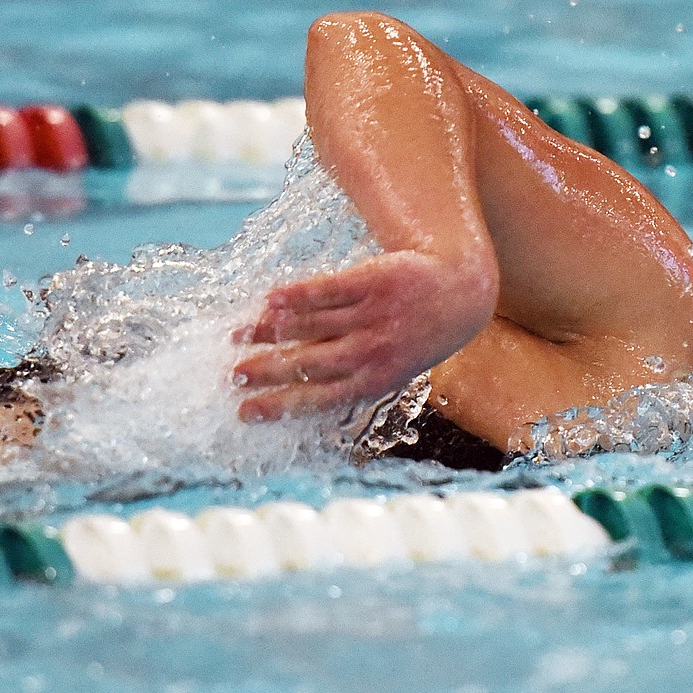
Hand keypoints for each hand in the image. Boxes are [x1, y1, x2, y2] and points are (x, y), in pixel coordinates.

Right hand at [232, 250, 495, 421]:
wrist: (459, 291)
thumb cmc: (418, 335)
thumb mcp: (394, 367)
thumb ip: (354, 378)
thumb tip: (301, 392)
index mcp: (376, 380)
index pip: (318, 399)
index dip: (279, 406)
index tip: (244, 411)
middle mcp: (372, 351)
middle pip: (309, 364)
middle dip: (267, 371)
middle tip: (233, 374)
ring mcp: (373, 316)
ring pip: (312, 326)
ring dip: (270, 332)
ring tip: (240, 335)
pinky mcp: (372, 281)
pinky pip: (327, 290)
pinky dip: (296, 296)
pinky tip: (269, 300)